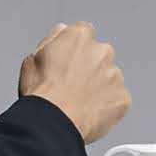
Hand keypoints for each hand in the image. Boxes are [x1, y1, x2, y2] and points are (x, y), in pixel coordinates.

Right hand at [18, 21, 131, 145]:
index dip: (75, 49)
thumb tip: (60, 32)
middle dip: (90, 67)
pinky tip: (89, 112)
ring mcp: (115, 75)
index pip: (83, 33)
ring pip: (109, 78)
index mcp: (80, 37)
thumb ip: (51, 40)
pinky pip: (117, 99)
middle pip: (99, 55)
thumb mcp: (32, 60)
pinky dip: (107, 105)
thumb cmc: (41, 94)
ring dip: (99, 87)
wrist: (53, 123)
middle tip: (73, 85)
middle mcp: (102, 52)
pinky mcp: (123, 97)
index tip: (69, 61)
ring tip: (79, 102)